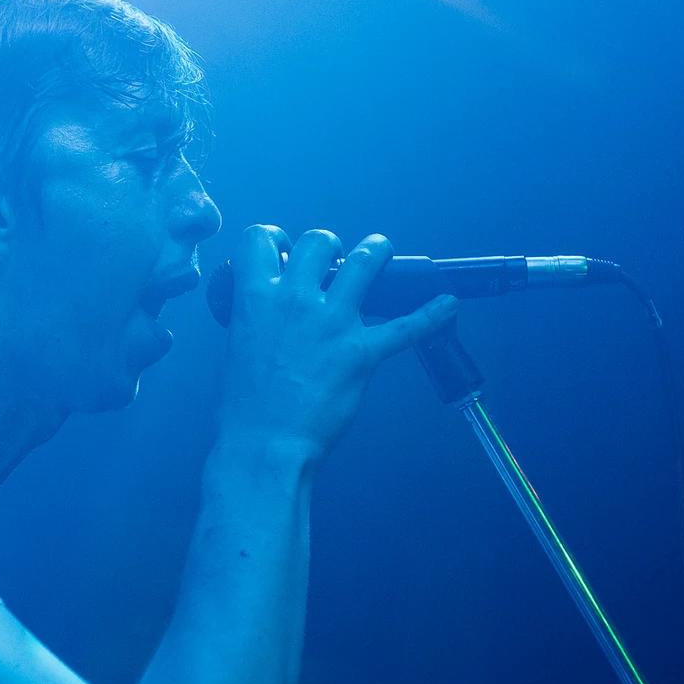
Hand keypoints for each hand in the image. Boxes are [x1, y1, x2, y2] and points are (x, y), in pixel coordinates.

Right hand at [217, 225, 456, 462]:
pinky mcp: (362, 352)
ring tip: (381, 251)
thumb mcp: (236, 346)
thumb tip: (268, 314)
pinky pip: (406, 327)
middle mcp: (296, 300)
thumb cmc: (245, 408)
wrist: (264, 445)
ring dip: (377, 250)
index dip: (273, 238)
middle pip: (319, 242)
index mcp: (256, 298)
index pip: (260, 239)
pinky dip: (431, 314)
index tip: (283, 247)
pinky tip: (446, 304)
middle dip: (329, 245)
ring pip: (366, 261)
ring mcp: (333, 323)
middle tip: (334, 259)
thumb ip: (255, 319)